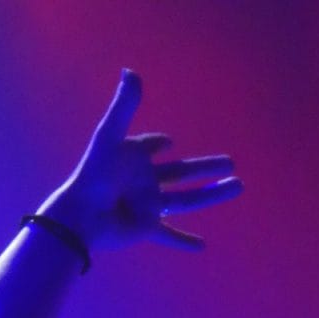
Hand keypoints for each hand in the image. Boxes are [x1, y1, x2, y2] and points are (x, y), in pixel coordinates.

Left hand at [49, 68, 242, 253]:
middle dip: (206, 168)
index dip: (157, 144)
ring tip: (237, 185)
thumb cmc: (93, 175)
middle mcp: (144, 183)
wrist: (81, 216)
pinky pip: (168, 235)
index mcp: (134, 159)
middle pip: (182, 173)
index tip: (167, 143)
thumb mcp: (109, 137)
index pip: (149, 148)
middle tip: (229, 162)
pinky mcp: (146, 227)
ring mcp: (147, 206)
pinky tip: (200, 246)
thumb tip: (130, 71)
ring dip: (212, 195)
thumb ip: (124, 106)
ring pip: (186, 200)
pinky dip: (183, 240)